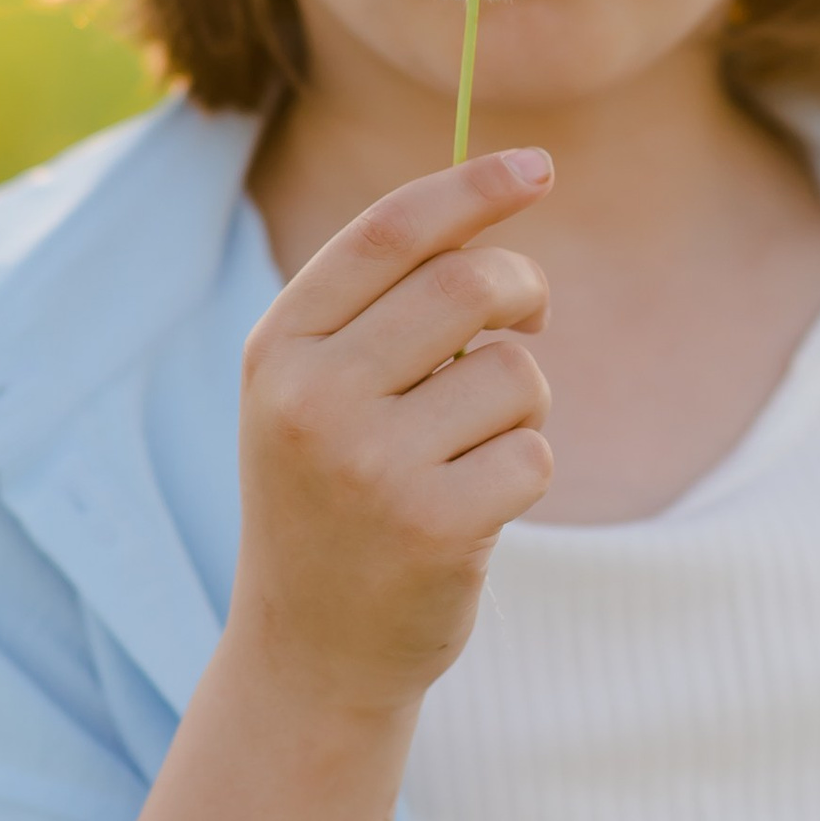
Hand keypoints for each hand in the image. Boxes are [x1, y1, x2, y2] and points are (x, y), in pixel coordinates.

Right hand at [228, 148, 554, 719]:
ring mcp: (370, 464)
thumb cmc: (338, 501)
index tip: (540, 168)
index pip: (390, 233)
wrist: (312, 652)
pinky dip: (526, 472)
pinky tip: (477, 510)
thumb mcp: (320, 396)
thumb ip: (381, 310)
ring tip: (473, 450)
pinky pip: (534, 454)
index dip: (472, 189)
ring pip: (514, 375)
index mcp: (279, 349)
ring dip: (523, 405)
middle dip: (523, 292)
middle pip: (468, 286)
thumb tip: (492, 220)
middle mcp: (313, 398)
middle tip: (529, 323)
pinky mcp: (434, 525)